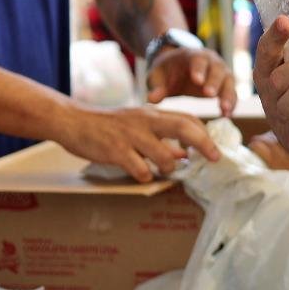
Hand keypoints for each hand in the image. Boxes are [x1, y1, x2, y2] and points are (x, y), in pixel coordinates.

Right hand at [55, 104, 220, 182]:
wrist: (73, 121)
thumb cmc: (109, 126)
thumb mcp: (138, 126)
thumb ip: (161, 137)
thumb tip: (184, 153)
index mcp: (152, 114)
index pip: (188, 119)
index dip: (205, 134)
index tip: (215, 150)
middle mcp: (145, 121)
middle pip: (183, 127)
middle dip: (203, 144)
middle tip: (213, 158)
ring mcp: (130, 135)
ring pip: (163, 153)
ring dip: (170, 165)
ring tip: (165, 170)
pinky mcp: (115, 150)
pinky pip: (139, 168)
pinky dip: (145, 175)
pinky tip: (141, 175)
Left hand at [146, 46, 235, 114]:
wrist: (176, 68)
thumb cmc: (166, 72)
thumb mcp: (157, 77)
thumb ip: (156, 87)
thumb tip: (151, 100)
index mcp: (192, 55)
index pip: (198, 59)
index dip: (199, 69)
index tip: (197, 81)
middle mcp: (211, 61)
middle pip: (217, 69)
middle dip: (214, 82)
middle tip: (209, 95)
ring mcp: (220, 72)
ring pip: (228, 81)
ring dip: (228, 95)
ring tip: (225, 110)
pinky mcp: (224, 85)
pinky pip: (231, 93)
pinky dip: (231, 103)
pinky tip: (227, 115)